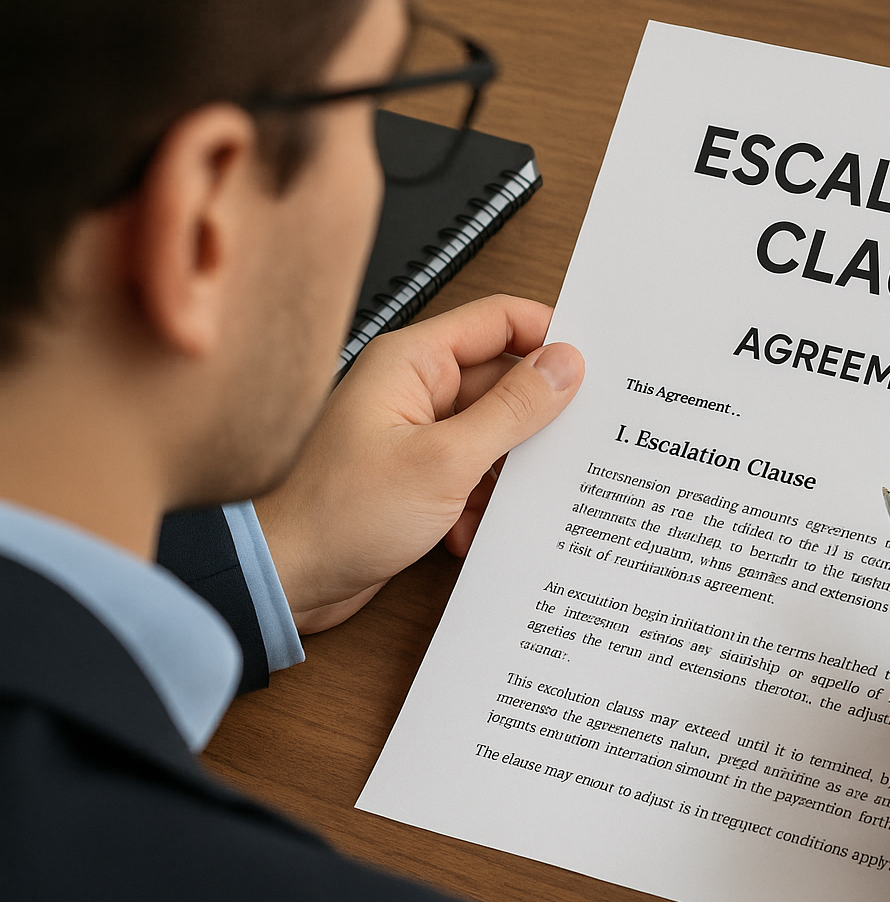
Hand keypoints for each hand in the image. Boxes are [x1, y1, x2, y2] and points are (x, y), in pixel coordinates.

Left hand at [253, 294, 583, 632]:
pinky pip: (475, 475)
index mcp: (413, 362)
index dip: (549, 337)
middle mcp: (415, 391)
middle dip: (537, 420)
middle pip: (504, 383)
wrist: (284, 580)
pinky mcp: (418, 478)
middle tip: (574, 446)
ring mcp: (417, 436)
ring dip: (510, 472)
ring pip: (495, 436)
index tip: (593, 368)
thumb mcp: (445, 460)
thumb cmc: (337, 514)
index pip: (500, 321)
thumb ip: (513, 410)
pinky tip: (471, 529)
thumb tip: (565, 365)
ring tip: (512, 499)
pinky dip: (484, 503)